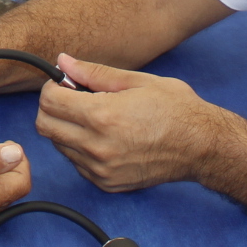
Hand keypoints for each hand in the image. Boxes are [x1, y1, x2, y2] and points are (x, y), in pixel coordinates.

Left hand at [34, 54, 235, 192]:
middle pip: (44, 126)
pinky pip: (77, 163)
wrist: (202, 147)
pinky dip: (81, 148)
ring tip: (97, 118)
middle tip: (74, 98)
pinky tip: (105, 137)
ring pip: (59, 146)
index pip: (48, 102)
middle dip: (52, 108)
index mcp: (102, 117)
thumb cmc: (176, 110)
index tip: (67, 83)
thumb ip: (94, 73)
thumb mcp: (136, 81)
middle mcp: (97, 147)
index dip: (53, 86)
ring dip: (67, 128)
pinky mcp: (107, 184)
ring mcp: (101, 170)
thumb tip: (64, 62)